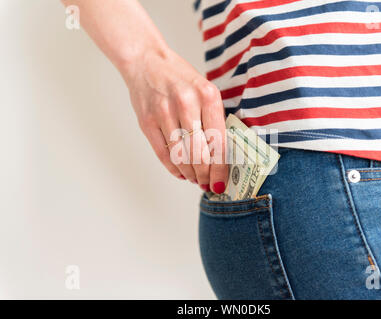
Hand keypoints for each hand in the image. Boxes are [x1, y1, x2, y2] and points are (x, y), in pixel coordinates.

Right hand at [121, 48, 227, 192]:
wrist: (147, 61)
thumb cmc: (180, 78)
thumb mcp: (205, 90)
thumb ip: (214, 119)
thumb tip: (221, 156)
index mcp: (208, 96)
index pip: (218, 142)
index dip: (220, 169)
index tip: (221, 183)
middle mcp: (187, 104)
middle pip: (199, 154)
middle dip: (205, 175)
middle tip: (208, 184)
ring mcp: (164, 113)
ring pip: (181, 157)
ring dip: (190, 174)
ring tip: (195, 179)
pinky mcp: (147, 121)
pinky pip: (163, 153)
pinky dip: (173, 168)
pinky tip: (180, 172)